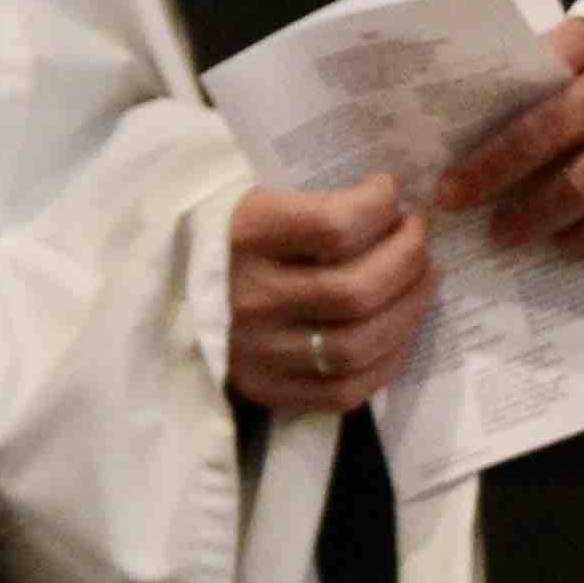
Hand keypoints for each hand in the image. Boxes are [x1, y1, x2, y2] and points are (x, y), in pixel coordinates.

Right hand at [227, 174, 431, 414]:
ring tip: (421, 280)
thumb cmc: (222, 234)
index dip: (379, 207)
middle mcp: (249, 298)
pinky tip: (399, 330)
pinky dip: (388, 360)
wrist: (162, 291)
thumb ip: (313, 201)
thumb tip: (394, 204)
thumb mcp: (250, 198)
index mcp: (242, 236)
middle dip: (408, 260)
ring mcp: (257, 352)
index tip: (389, 192)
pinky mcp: (266, 390)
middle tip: (419, 238)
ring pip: (358, 345)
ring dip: (409, 310)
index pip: (333, 226)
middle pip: (355, 291)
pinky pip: (346, 390)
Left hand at [440, 25, 583, 259]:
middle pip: (545, 133)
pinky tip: (569, 247)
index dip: (479, 123)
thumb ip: (565, 70)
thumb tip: (481, 118)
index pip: (524, 79)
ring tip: (505, 236)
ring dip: (538, 215)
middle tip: (455, 206)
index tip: (439, 156)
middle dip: (491, 175)